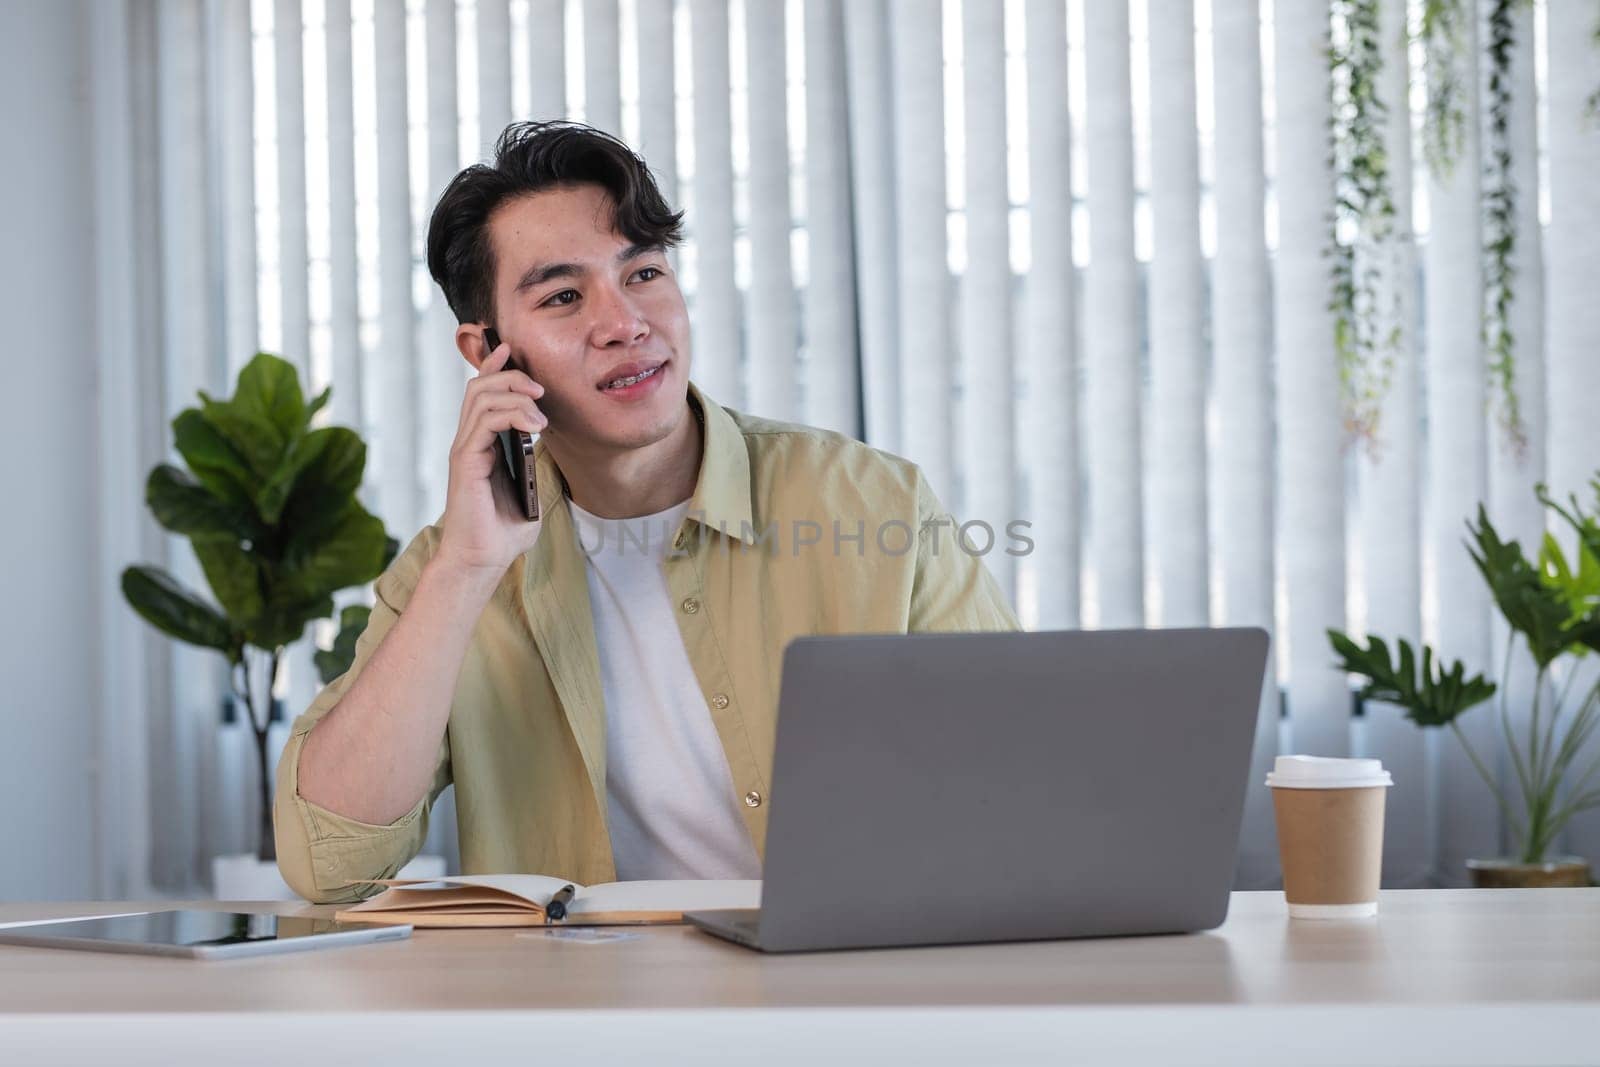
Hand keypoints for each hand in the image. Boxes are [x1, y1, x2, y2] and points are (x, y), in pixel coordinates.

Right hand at [436, 341, 548, 576]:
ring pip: (481, 398)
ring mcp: (466, 449)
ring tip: (541, 411)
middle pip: (480, 386)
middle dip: (511, 375)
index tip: (514, 350)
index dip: (497, 368)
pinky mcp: (466, 461)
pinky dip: (512, 414)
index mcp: (483, 444)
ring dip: (514, 394)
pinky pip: (484, 422)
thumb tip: (548, 444)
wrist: (483, 560)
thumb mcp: (530, 488)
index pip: (484, 394)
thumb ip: (534, 464)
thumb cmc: (504, 530)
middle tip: (539, 387)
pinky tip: (534, 427)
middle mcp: (470, 441)